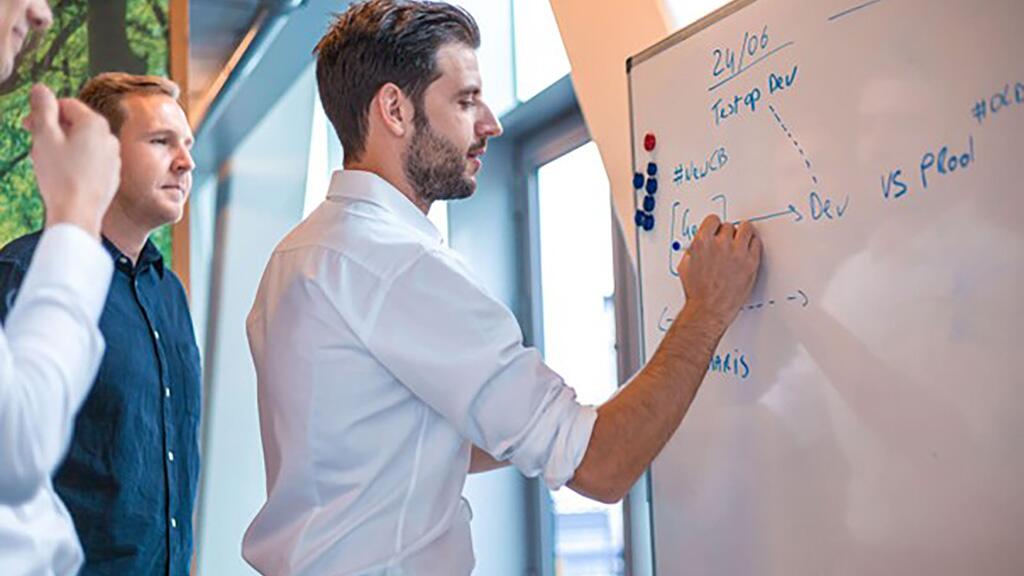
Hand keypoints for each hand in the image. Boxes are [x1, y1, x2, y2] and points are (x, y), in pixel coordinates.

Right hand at [24, 84, 119, 237]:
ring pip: (83, 144)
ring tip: (47, 163)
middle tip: (34, 144)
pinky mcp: (112, 176)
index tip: (27, 125)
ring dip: (62, 147)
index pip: (66, 105)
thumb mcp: (44, 136)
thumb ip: (43, 109)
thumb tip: (41, 88)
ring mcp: (113, 158)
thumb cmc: (60, 177)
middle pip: (76, 124)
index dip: (44, 112)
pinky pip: (90, 161)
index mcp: (95, 124)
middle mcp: (110, 138)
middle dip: (53, 130)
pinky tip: (62, 176)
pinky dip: (75, 163)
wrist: (78, 215)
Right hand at [677, 215, 761, 328]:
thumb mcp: (685, 266)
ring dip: (743, 233)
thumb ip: (694, 250)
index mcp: (702, 242)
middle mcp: (721, 244)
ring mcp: (738, 253)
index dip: (715, 225)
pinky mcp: (751, 262)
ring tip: (742, 240)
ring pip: (746, 229)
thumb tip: (698, 244)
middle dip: (728, 233)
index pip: (713, 220)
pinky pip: (756, 243)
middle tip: (728, 241)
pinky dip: (753, 244)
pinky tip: (749, 248)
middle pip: (729, 225)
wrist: (709, 309)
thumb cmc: (697, 292)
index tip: (717, 229)